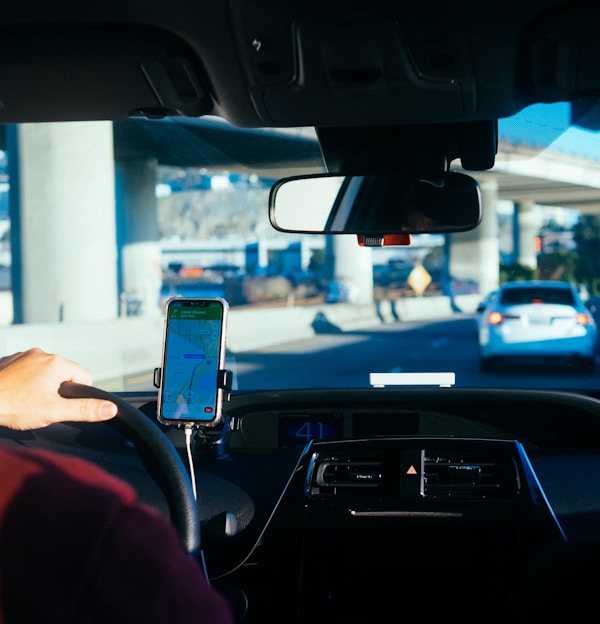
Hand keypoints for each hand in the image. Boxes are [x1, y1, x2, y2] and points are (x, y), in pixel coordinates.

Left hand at [0, 348, 117, 429]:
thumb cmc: (13, 406)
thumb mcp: (54, 412)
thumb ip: (85, 409)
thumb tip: (111, 409)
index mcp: (57, 363)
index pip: (84, 377)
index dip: (77, 396)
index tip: (60, 406)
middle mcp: (42, 354)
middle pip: (64, 374)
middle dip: (57, 391)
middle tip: (41, 407)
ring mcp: (23, 355)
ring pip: (44, 372)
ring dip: (40, 386)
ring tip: (25, 402)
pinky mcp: (9, 361)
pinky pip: (26, 371)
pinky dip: (24, 383)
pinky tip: (15, 395)